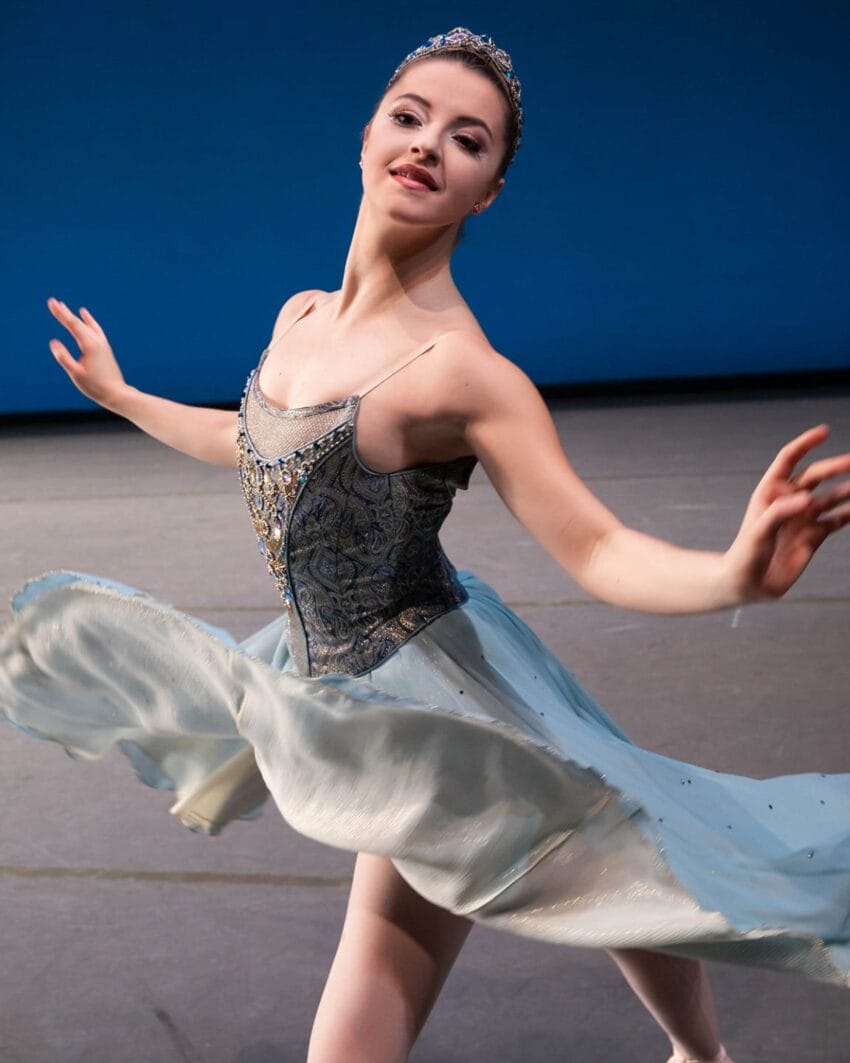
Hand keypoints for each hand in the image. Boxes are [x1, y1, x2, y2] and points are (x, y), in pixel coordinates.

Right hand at [47, 297, 127, 410]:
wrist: (116, 393)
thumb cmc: (95, 386)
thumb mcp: (76, 374)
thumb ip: (64, 358)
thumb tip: (53, 342)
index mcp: (89, 345)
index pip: (73, 324)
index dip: (61, 313)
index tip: (52, 303)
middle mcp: (98, 341)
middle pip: (79, 323)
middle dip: (65, 312)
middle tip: (54, 301)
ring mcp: (103, 344)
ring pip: (88, 325)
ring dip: (77, 316)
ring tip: (69, 308)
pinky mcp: (106, 349)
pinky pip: (96, 330)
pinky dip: (90, 323)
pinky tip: (88, 320)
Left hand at [724, 424, 849, 601]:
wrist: (747, 583)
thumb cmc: (745, 555)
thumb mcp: (758, 532)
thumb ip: (780, 513)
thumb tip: (806, 499)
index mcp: (770, 492)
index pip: (788, 459)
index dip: (805, 444)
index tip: (824, 432)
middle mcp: (789, 501)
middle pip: (815, 475)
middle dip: (836, 466)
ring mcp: (802, 518)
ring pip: (831, 497)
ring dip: (848, 490)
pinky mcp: (813, 536)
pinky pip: (836, 520)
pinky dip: (849, 513)